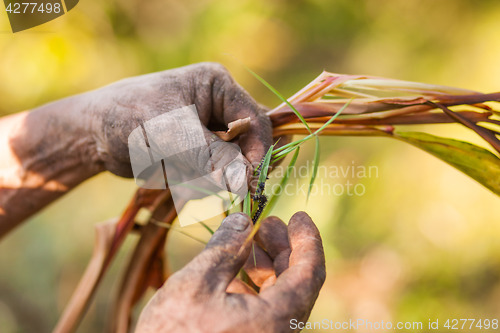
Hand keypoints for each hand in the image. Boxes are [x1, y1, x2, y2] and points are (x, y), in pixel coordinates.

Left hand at [85, 62, 271, 191]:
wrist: (91, 134)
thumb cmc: (126, 118)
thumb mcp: (171, 133)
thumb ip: (210, 155)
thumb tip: (246, 181)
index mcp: (218, 86)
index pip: (256, 120)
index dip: (257, 152)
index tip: (250, 184)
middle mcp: (219, 106)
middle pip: (248, 144)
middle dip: (233, 168)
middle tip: (213, 186)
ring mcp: (209, 130)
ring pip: (231, 164)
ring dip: (211, 177)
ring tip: (174, 173)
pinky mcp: (199, 152)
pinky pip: (213, 175)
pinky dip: (198, 183)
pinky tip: (170, 175)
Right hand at [135, 212, 325, 332]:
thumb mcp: (196, 284)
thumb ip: (225, 249)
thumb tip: (243, 220)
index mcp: (275, 318)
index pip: (309, 272)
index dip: (307, 240)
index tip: (300, 216)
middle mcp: (278, 332)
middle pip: (295, 281)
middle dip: (282, 247)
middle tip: (267, 222)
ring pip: (278, 295)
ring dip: (266, 264)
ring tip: (247, 240)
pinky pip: (262, 310)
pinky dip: (252, 284)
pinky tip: (232, 270)